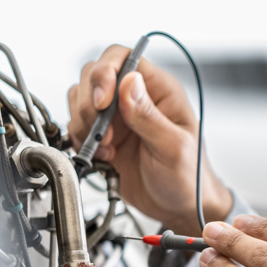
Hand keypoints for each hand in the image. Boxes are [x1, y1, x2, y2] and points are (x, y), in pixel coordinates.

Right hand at [67, 44, 231, 234]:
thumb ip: (149, 116)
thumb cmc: (188, 177)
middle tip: (103, 133)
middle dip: (89, 104)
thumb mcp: (173, 148)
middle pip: (94, 74)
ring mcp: (117, 116)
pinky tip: (102, 156)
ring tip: (106, 148)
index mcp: (159, 90)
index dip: (105, 73)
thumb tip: (130, 82)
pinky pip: (78, 125)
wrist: (177, 208)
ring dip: (84, 124)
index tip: (102, 102)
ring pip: (81, 99)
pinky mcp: (104, 135)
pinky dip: (81, 140)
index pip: (123, 58)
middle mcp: (135, 97)